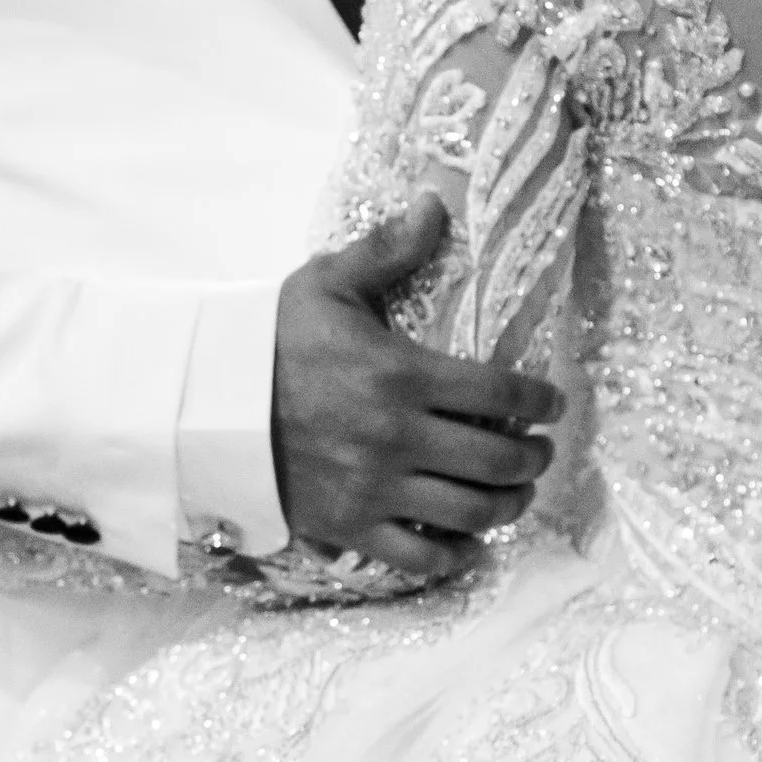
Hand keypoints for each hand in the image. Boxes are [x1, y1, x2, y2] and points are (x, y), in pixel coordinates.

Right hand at [271, 191, 562, 583]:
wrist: (208, 407)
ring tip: (516, 492)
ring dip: (509, 504)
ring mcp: (375, 488)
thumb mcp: (327, 283)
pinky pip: (420, 557)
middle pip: (497, 459)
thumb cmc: (272, 341)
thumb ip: (388, 249)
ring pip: (471, 511)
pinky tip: (470, 542)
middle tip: (540, 450)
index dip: (540, 399)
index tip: (553, 402)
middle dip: (534, 457)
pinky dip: (455, 555)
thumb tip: (437, 204)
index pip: (500, 392)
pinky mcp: (351, 526)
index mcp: (400, 375)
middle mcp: (396, 437)